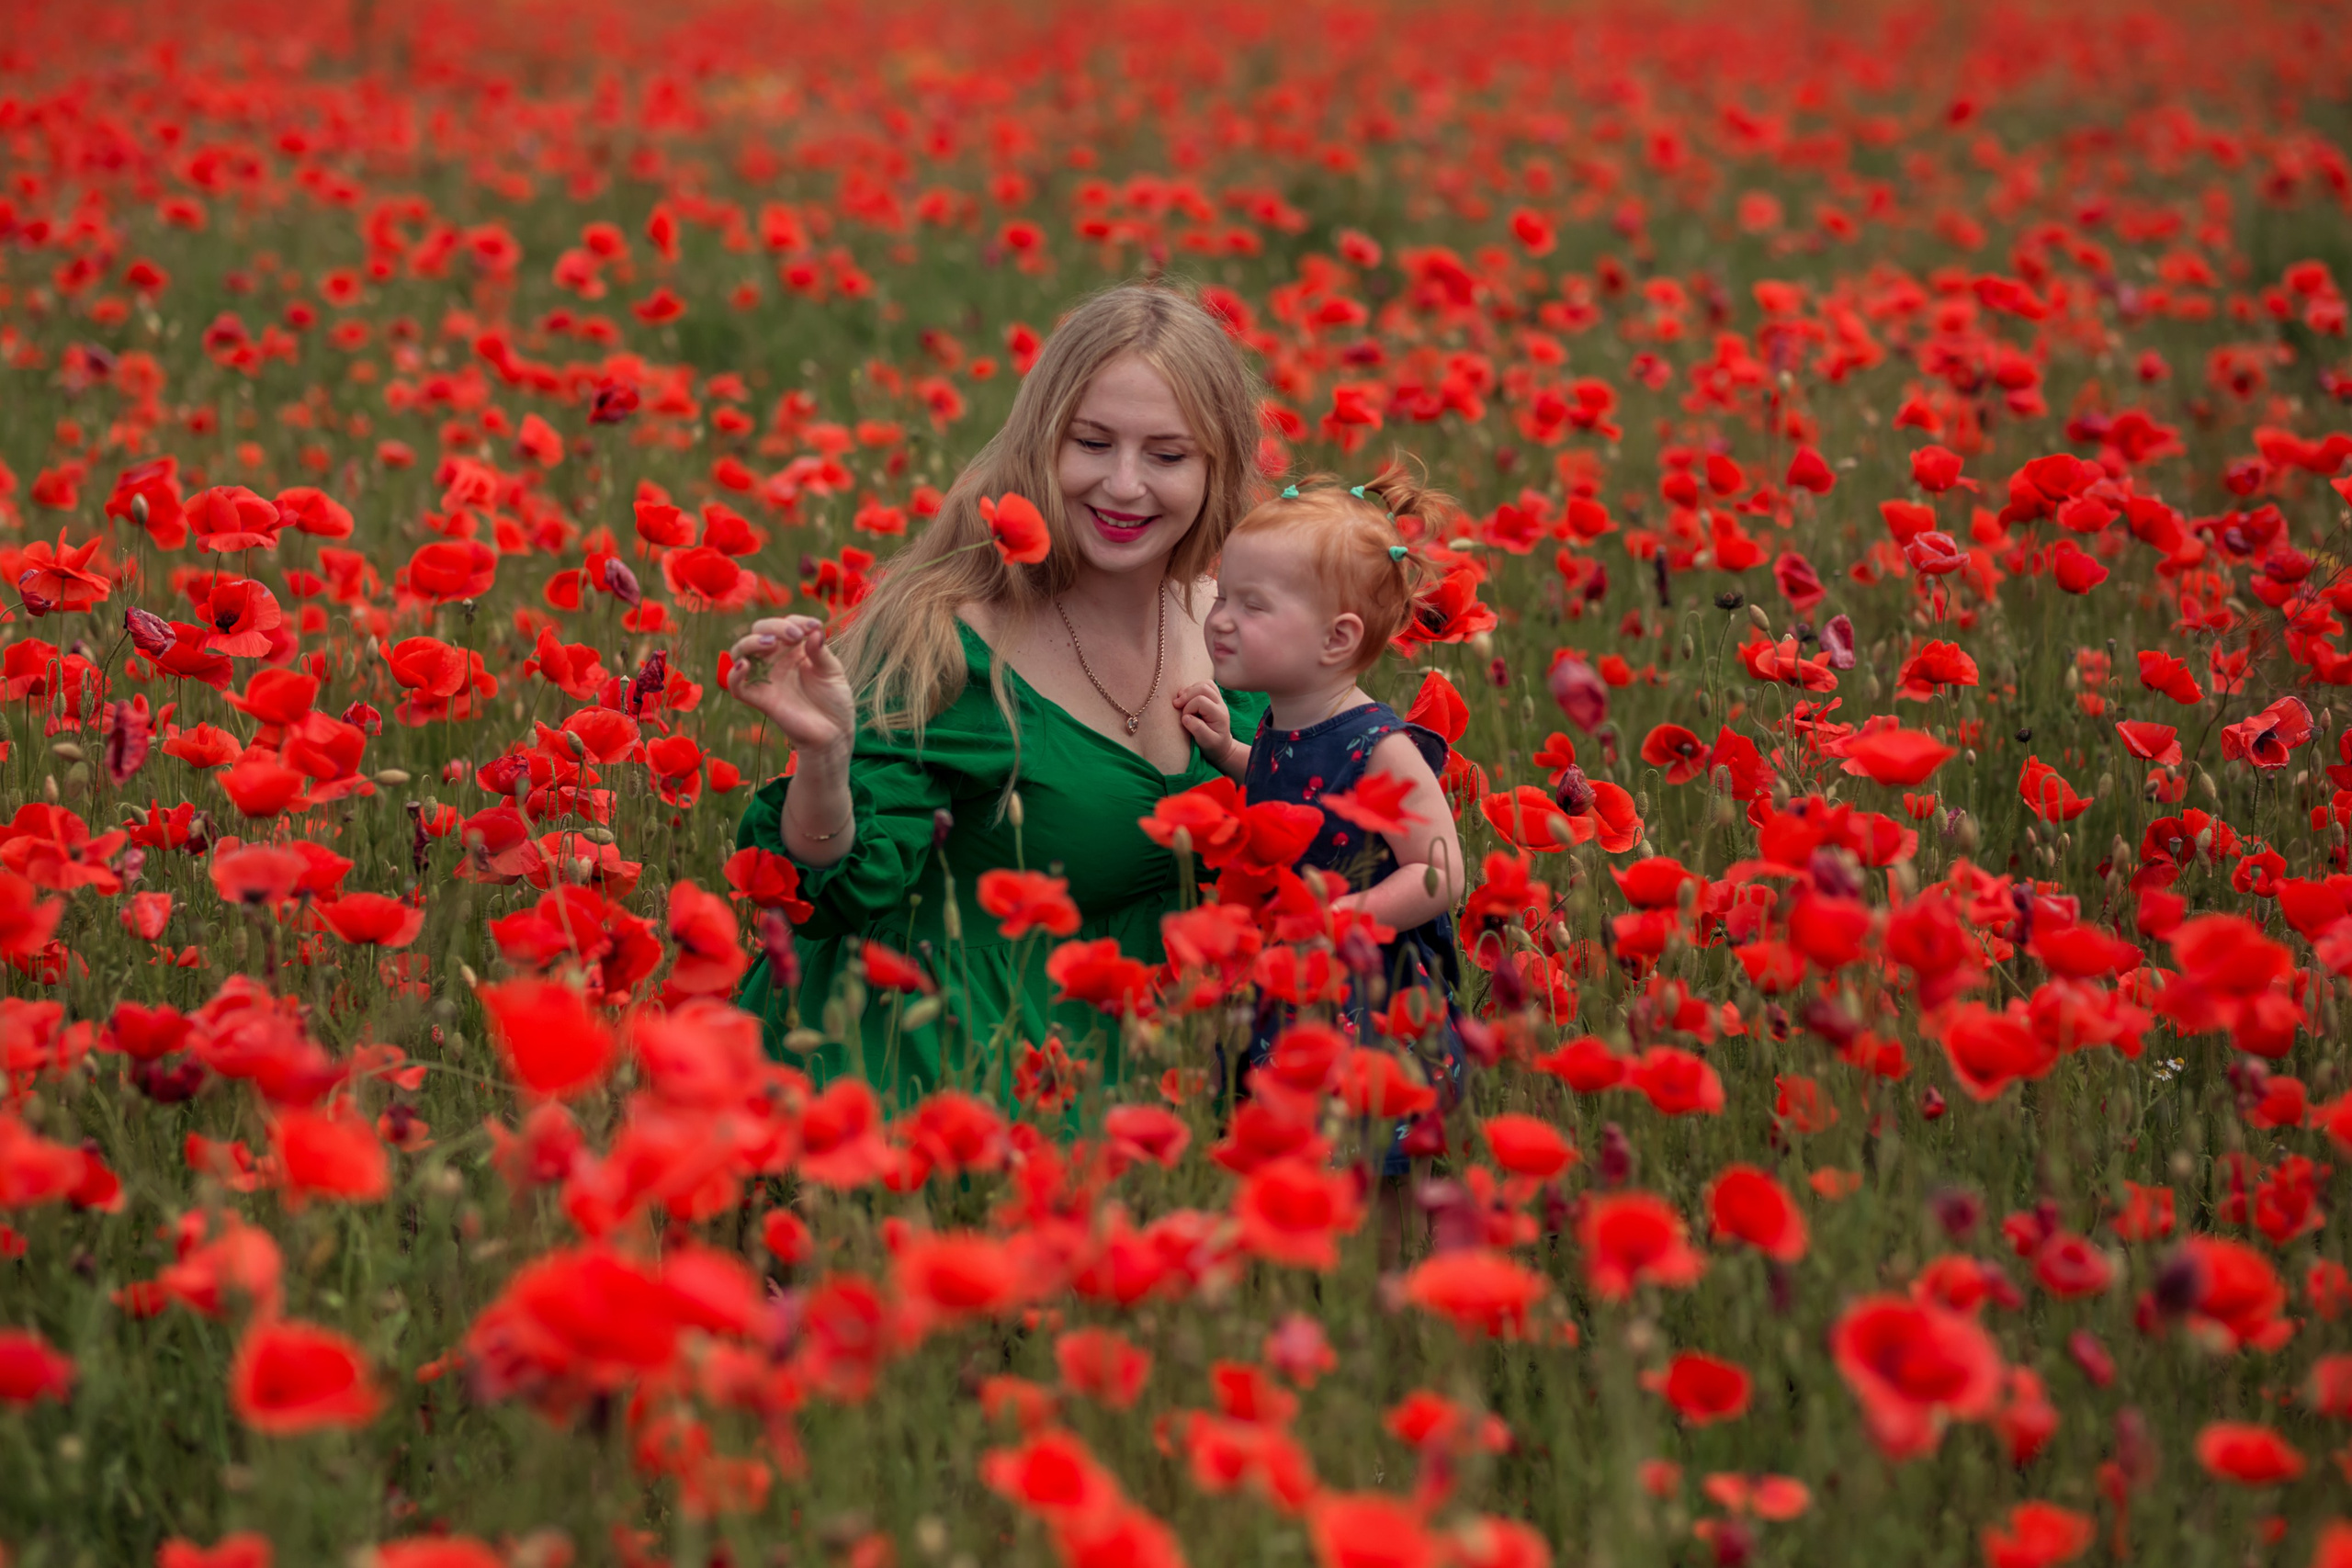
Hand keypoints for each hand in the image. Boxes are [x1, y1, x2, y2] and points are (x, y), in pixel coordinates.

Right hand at [725, 615, 855, 756]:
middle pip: (759, 631)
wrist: (834, 733)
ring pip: (741, 652)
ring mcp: (766, 678)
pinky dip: (734, 674)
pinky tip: (745, 666)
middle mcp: (776, 660)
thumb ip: (820, 652)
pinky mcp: (759, 699)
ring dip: (751, 642)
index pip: (786, 624)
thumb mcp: (832, 671)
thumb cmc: (834, 701)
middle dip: (774, 626)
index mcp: (795, 649)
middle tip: (795, 635)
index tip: (815, 627)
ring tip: (771, 643)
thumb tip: (814, 632)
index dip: (797, 621)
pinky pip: (736, 686)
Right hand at [1172, 681, 1242, 769]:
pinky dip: (1193, 688)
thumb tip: (1186, 717)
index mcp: (1219, 714)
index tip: (1184, 719)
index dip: (1188, 708)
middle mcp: (1220, 704)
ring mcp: (1218, 699)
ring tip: (1181, 700)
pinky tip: (1187, 697)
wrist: (1221, 746)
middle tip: (1177, 705)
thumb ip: (1198, 729)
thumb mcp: (1207, 742)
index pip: (1201, 701)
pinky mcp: (1214, 698)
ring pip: (1205, 683)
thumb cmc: (1213, 745)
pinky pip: (1205, 684)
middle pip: (1204, 688)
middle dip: (1187, 695)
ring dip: (1190, 690)